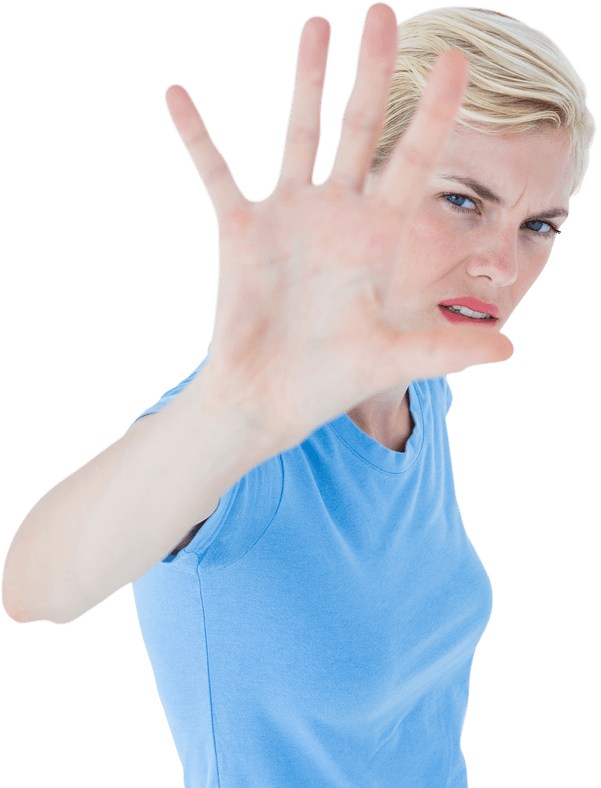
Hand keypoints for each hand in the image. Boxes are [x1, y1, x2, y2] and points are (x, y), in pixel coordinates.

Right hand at [163, 2, 512, 454]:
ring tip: (317, 24)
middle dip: (374, 71)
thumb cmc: (329, 381)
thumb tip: (509, 350)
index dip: (436, 113)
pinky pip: (215, 171)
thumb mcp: (392, 360)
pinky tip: (177, 94)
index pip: (415, 162)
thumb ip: (447, 349)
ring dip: (307, 80)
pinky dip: (196, 135)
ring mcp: (289, 217)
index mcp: (378, 238)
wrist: (266, 400)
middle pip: (361, 128)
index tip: (457, 61)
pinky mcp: (240, 230)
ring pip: (300, 132)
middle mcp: (337, 215)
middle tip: (383, 14)